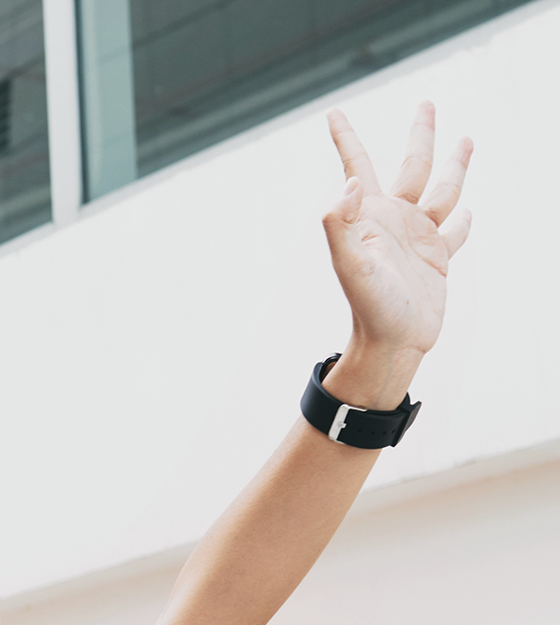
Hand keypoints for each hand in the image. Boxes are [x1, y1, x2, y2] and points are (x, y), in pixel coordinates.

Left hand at [323, 103, 471, 385]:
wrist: (392, 344)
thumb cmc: (369, 307)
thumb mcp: (350, 265)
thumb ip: (341, 224)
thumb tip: (348, 184)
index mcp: (370, 216)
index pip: (357, 166)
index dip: (346, 138)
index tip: (334, 112)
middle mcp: (394, 222)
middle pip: (411, 166)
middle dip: (421, 134)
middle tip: (427, 103)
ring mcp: (418, 239)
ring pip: (442, 191)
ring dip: (455, 166)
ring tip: (467, 139)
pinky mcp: (438, 260)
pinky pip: (455, 233)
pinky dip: (463, 221)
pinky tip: (468, 210)